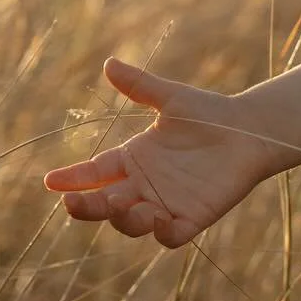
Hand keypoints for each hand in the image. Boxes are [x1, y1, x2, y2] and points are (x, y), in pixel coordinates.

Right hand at [44, 58, 286, 247]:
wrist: (250, 131)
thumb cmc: (210, 114)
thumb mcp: (172, 98)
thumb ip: (140, 86)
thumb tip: (109, 64)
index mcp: (134, 159)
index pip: (95, 172)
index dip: (73, 178)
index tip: (50, 181)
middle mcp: (144, 185)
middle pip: (105, 204)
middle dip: (86, 206)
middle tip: (71, 203)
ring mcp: (166, 204)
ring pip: (132, 223)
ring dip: (122, 219)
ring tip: (122, 204)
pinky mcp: (192, 218)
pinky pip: (171, 236)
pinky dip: (162, 233)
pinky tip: (158, 218)